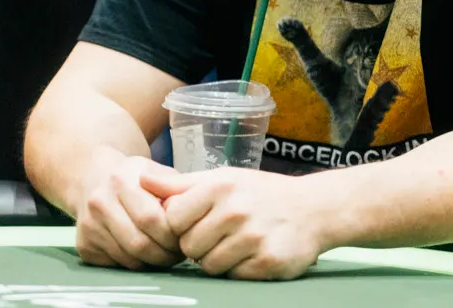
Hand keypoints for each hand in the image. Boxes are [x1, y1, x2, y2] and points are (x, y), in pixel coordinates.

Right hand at [75, 155, 183, 269]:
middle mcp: (100, 203)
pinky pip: (115, 264)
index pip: (150, 218)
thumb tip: (194, 212)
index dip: (171, 234)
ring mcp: (88, 226)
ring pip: (127, 258)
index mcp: (121, 181)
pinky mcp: (83, 245)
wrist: (92, 177)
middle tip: (178, 255)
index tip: (184, 238)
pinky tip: (144, 255)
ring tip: (165, 255)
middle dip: (164, 254)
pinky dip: (133, 264)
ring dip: (151, 263)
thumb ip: (174, 189)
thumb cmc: (133, 177)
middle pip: (138, 243)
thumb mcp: (155, 171)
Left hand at [141, 166, 323, 280]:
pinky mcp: (268, 262)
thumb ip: (179, 183)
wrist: (313, 208)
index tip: (196, 221)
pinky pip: (233, 276)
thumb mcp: (221, 178)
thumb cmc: (260, 192)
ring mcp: (253, 237)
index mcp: (219, 186)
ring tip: (235, 242)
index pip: (171, 219)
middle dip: (199, 244)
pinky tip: (251, 253)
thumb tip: (139, 176)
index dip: (180, 225)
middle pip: (189, 246)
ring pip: (209, 265)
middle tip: (219, 233)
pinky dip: (239, 269)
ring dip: (218, 259)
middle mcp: (235, 209)